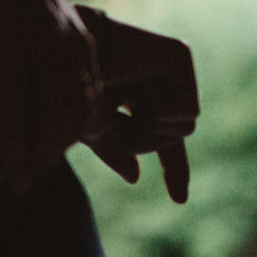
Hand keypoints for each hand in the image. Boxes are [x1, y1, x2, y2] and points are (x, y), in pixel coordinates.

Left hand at [0, 0, 99, 192]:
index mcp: (5, 39)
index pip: (15, 98)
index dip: (15, 137)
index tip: (5, 174)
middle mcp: (43, 40)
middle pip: (57, 108)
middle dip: (44, 152)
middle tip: (18, 186)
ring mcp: (70, 40)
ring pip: (82, 103)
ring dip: (64, 142)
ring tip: (34, 170)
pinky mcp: (86, 42)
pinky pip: (94, 90)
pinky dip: (82, 121)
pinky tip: (59, 146)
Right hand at [75, 6, 196, 202]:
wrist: (68, 56)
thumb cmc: (69, 89)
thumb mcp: (91, 130)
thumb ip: (115, 152)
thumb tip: (136, 178)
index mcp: (141, 101)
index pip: (166, 144)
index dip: (175, 172)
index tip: (179, 200)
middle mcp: (161, 84)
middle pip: (175, 139)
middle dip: (146, 142)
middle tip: (122, 124)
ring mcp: (173, 69)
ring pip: (185, 128)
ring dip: (152, 128)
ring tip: (130, 104)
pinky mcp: (180, 57)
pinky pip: (188, 111)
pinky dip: (162, 113)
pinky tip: (143, 88)